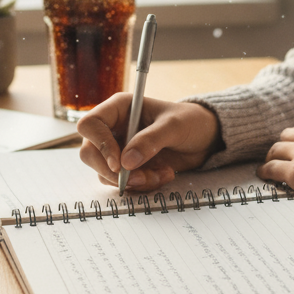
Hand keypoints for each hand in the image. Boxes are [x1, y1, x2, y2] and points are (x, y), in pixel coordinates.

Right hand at [77, 96, 221, 190]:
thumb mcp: (174, 126)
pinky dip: (141, 185)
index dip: (99, 145)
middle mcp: (114, 128)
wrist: (204, 138)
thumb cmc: (189, 121)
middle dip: (114, 172)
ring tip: (162, 173)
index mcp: (119, 108)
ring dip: (133, 180)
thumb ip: (151, 140)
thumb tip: (126, 162)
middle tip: (142, 177)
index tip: (119, 165)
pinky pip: (121, 183)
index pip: (90, 124)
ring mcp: (118, 148)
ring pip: (105, 173)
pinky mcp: (127, 166)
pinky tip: (162, 175)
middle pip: (90, 153)